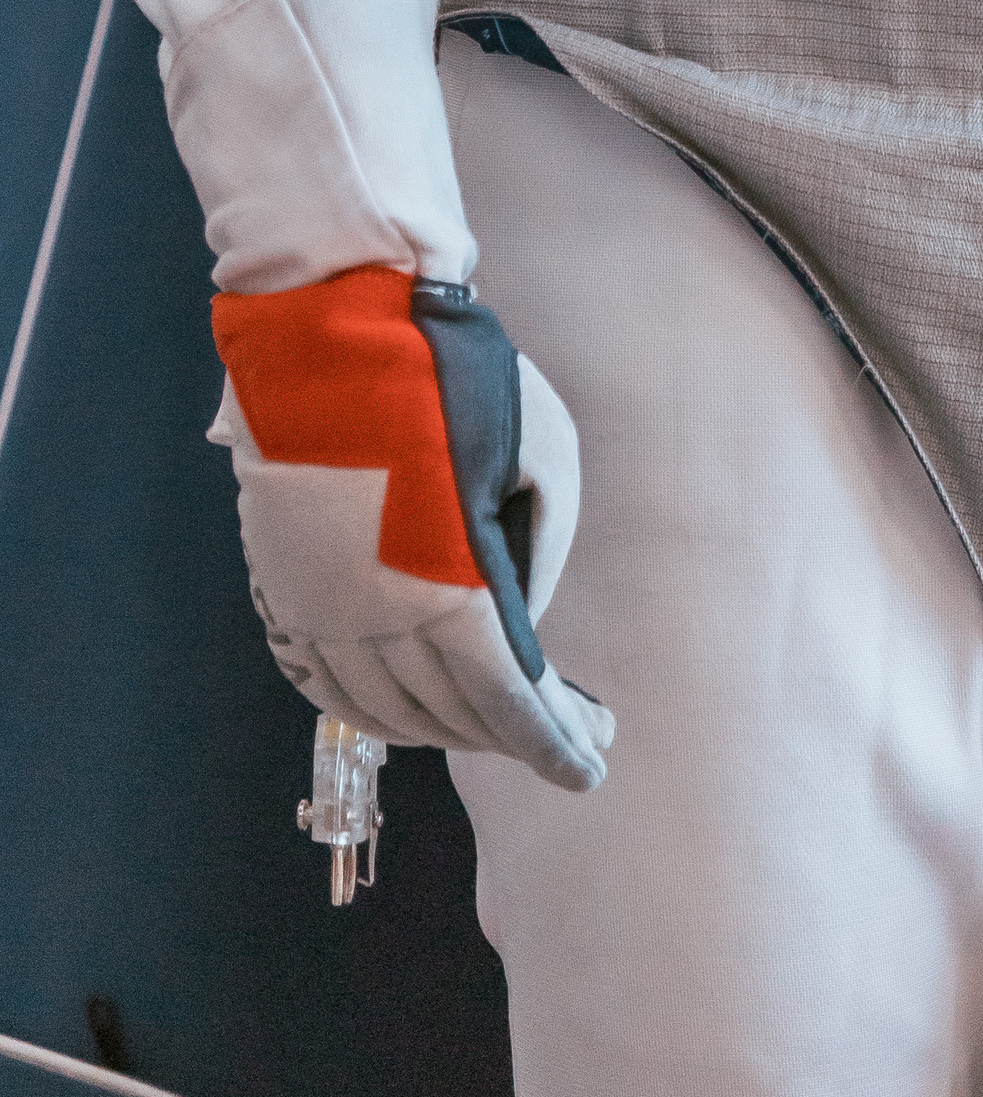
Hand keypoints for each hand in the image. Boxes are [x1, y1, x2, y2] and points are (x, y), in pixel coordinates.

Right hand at [211, 265, 613, 791]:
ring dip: (445, 728)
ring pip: (386, 714)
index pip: (511, 708)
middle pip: (453, 720)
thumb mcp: (543, 457)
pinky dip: (372, 706)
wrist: (337, 327)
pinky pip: (324, 684)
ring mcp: (319, 612)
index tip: (588, 769)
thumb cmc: (456, 382)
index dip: (553, 748)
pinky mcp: (280, 591)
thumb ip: (536, 555)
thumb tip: (515, 624)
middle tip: (566, 731)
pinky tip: (405, 698)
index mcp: (451, 593)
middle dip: (515, 737)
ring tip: (491, 716)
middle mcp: (378, 621)